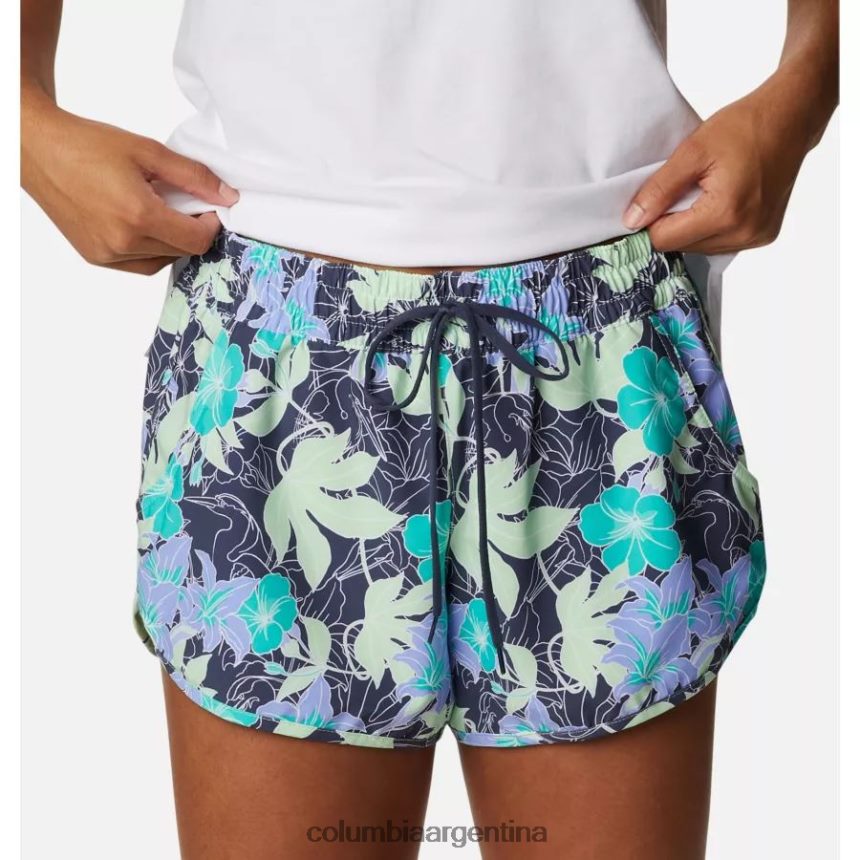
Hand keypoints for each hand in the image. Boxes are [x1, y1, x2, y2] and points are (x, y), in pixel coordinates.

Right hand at [22, 102, 237, 274]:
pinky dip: (151, 248)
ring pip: (163, 260)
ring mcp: (107, 255)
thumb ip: (193, 176)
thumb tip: (227, 196)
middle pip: (182, 251)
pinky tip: (141, 223)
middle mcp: (122, 243)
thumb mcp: (147, 151)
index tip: (208, 206)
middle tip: (180, 201)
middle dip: (191, 229)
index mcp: (138, 216)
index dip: (211, 224)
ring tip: (155, 208)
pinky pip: (140, 264)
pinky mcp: (97, 258)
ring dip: (171, 239)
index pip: (197, 240)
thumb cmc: (88, 145)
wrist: (39, 150)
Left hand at [622, 66, 823, 254]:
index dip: (651, 221)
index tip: (652, 200)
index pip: (665, 240)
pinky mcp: (764, 236)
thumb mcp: (691, 151)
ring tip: (703, 192)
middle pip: (682, 247)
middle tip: (682, 189)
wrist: (791, 118)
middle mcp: (744, 233)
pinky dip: (711, 227)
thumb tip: (631, 220)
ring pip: (700, 248)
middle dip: (673, 223)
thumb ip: (659, 189)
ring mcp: (757, 237)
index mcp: (725, 214)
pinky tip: (718, 201)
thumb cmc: (744, 126)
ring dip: (692, 226)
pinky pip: (721, 243)